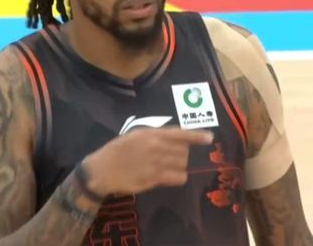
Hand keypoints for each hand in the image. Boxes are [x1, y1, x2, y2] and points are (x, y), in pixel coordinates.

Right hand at [83, 127, 213, 196]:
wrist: (102, 170)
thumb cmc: (117, 150)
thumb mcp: (135, 135)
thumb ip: (155, 135)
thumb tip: (174, 138)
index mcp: (151, 134)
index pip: (180, 134)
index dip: (197, 136)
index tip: (209, 138)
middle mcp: (156, 147)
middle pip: (184, 151)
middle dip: (182, 153)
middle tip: (171, 156)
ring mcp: (156, 164)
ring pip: (183, 164)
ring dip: (180, 165)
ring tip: (167, 165)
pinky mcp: (155, 179)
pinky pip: (177, 177)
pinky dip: (178, 176)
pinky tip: (169, 175)